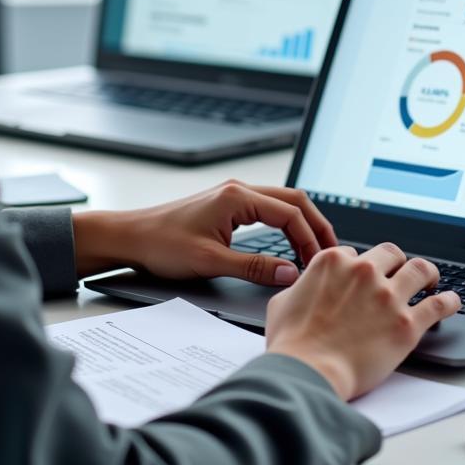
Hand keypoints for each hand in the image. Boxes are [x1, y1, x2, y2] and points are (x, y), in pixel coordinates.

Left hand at [72, 181, 336, 286]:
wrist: (131, 237)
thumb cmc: (162, 245)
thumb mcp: (211, 262)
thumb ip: (254, 268)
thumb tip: (291, 274)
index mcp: (238, 198)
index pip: (290, 214)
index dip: (310, 239)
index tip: (321, 263)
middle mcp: (239, 190)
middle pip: (294, 200)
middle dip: (316, 225)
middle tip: (333, 252)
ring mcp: (234, 196)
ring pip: (283, 203)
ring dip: (303, 224)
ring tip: (317, 250)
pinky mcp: (228, 206)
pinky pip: (269, 209)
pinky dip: (287, 224)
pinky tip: (291, 243)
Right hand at [265, 242, 460, 400]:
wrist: (308, 373)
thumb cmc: (292, 343)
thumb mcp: (283, 303)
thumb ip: (300, 286)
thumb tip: (303, 286)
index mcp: (333, 262)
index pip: (353, 253)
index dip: (357, 266)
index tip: (361, 279)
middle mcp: (363, 272)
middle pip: (390, 253)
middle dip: (395, 262)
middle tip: (399, 273)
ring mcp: (387, 297)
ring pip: (420, 269)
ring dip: (427, 273)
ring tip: (431, 280)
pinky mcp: (407, 325)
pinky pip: (438, 305)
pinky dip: (449, 301)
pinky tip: (452, 301)